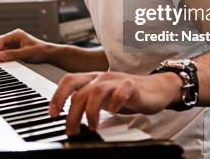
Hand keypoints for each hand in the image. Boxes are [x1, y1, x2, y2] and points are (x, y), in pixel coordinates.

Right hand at [0, 28, 55, 63]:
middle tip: (0, 60)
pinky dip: (4, 57)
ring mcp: (13, 43)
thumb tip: (0, 56)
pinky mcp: (14, 49)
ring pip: (0, 48)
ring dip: (0, 55)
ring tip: (5, 61)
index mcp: (16, 34)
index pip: (0, 39)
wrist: (47, 54)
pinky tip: (7, 61)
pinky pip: (4, 52)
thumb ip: (13, 54)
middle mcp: (13, 38)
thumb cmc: (40, 50)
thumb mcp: (26, 53)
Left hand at [49, 71, 181, 134]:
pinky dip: (115, 102)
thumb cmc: (127, 95)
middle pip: (80, 91)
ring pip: (96, 90)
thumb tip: (69, 121)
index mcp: (93, 79)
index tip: (52, 114)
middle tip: (71, 131)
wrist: (156, 89)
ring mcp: (117, 80)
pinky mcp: (132, 86)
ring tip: (92, 127)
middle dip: (72, 113)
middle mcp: (102, 77)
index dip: (58, 96)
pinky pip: (122, 90)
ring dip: (90, 111)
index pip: (69, 81)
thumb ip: (87, 104)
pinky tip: (113, 112)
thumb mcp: (103, 99)